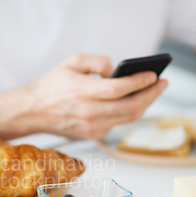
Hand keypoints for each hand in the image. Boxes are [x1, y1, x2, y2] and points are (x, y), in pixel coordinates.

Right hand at [26, 54, 168, 139]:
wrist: (33, 112)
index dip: (140, 82)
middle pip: (131, 107)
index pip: (119, 89)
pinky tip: (132, 101)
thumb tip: (115, 70)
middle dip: (151, 95)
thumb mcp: (71, 62)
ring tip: (152, 91)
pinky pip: (117, 123)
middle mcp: (89, 113)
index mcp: (83, 92)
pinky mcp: (92, 135)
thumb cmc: (51, 86)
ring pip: (128, 118)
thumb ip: (97, 61)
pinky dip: (127, 112)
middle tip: (162, 83)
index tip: (153, 75)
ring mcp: (92, 127)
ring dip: (144, 104)